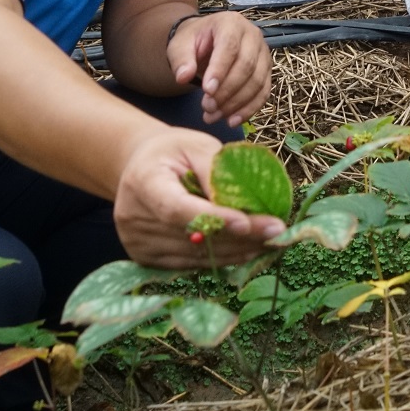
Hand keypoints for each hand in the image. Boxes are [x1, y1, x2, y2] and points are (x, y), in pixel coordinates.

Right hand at [112, 124, 280, 268]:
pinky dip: (221, 258)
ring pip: (195, 255)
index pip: (178, 208)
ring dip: (236, 251)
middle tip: (276, 231)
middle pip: (191, 236)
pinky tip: (247, 250)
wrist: (141, 167)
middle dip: (238, 236)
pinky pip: (190, 264)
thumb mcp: (196, 146)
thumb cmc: (174, 152)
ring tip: (269, 241)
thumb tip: (247, 203)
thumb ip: (218, 172)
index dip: (213, 219)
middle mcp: (133, 216)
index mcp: (143, 182)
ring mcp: (137, 242)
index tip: (247, 223)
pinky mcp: (146, 259)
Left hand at [167, 10, 272, 125]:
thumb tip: (183, 77)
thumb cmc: (193, 42)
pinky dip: (249, 109)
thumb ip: (181, 59)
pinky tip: (232, 121)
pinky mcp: (266, 71)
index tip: (206, 91)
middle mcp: (253, 35)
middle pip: (246, 66)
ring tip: (212, 116)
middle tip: (207, 108)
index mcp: (231, 23)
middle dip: (227, 91)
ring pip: (257, 82)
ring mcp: (263, 53)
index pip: (230, 46)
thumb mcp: (180, 46)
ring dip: (236, 104)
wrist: (207, 42)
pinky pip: (264, 92)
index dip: (220, 70)